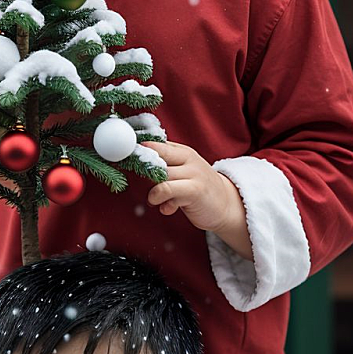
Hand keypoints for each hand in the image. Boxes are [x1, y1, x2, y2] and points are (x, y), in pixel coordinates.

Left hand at [140, 142, 252, 258]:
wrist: (227, 205)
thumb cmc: (198, 189)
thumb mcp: (184, 172)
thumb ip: (165, 167)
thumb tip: (137, 163)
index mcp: (183, 151)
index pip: (156, 144)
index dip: (139, 151)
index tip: (125, 159)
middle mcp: (188, 159)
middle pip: (155, 160)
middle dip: (144, 173)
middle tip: (144, 185)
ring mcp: (193, 174)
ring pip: (160, 177)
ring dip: (153, 192)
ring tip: (156, 200)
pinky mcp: (195, 190)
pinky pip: (166, 191)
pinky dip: (162, 203)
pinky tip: (167, 208)